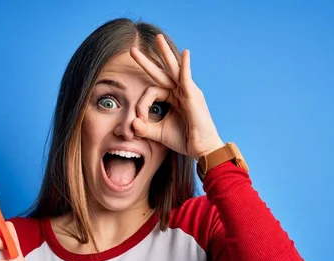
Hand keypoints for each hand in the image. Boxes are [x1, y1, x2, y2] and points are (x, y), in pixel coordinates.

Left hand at [130, 34, 224, 157]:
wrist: (201, 149)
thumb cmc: (184, 139)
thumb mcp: (159, 133)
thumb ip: (144, 128)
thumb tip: (132, 123)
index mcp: (173, 97)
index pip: (151, 91)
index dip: (142, 104)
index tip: (139, 119)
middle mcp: (180, 91)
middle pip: (162, 72)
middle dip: (147, 61)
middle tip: (133, 50)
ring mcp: (188, 91)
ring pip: (173, 69)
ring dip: (165, 53)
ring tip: (158, 39)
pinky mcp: (194, 95)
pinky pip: (187, 77)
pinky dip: (185, 66)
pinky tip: (185, 53)